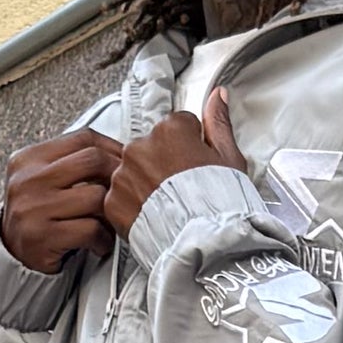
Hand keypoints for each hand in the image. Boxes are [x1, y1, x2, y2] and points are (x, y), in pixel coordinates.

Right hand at [0, 130, 121, 272]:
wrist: (8, 254)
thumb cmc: (34, 215)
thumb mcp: (42, 179)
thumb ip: (71, 162)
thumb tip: (118, 153)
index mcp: (29, 158)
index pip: (82, 138)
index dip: (112, 147)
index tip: (124, 161)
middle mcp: (29, 179)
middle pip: (93, 160)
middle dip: (117, 175)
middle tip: (124, 191)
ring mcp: (34, 207)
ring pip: (96, 196)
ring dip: (112, 212)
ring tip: (109, 222)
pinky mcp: (42, 236)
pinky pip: (90, 229)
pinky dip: (103, 238)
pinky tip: (99, 242)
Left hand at [100, 78, 240, 235]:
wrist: (205, 247)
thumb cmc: (221, 206)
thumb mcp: (230, 159)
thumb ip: (218, 123)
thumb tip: (217, 96)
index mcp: (171, 129)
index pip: (177, 126)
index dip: (190, 148)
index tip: (196, 168)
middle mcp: (141, 146)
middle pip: (151, 148)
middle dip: (164, 165)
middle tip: (183, 190)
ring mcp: (123, 175)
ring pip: (133, 172)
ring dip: (146, 184)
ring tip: (169, 207)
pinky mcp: (112, 202)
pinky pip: (120, 198)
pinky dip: (133, 206)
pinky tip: (153, 217)